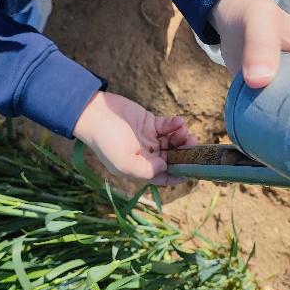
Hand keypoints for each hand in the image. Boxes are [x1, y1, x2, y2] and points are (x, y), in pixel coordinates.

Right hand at [73, 92, 196, 184]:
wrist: (95, 113)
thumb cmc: (106, 140)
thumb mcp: (124, 163)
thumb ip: (147, 170)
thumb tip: (166, 166)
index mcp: (140, 169)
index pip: (164, 177)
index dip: (179, 176)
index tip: (194, 172)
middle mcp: (146, 155)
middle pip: (172, 158)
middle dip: (185, 153)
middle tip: (194, 145)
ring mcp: (149, 139)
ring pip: (173, 142)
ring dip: (182, 138)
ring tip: (185, 131)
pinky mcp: (150, 122)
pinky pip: (168, 126)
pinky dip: (175, 124)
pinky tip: (178, 121)